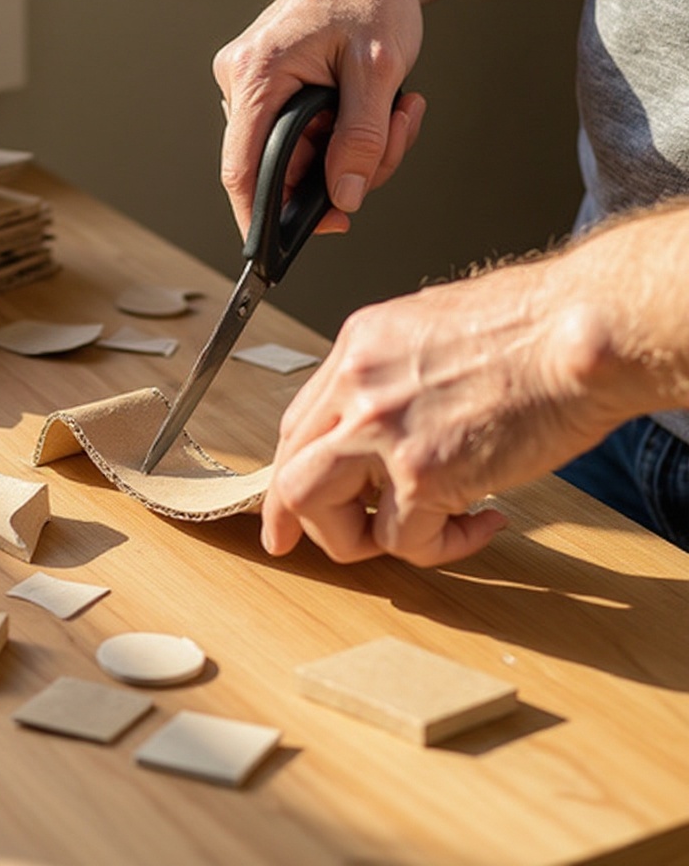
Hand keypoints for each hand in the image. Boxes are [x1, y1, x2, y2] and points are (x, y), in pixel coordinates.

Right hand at [213, 0, 425, 236]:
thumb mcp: (379, 70)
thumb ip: (362, 138)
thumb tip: (345, 196)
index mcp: (256, 75)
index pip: (242, 171)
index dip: (258, 219)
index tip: (277, 250)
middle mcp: (243, 84)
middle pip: (279, 169)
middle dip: (340, 173)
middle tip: (389, 146)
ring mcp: (255, 88)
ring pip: (299, 158)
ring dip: (352, 152)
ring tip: (394, 113)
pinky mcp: (272, 91)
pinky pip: (304, 139)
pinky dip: (344, 137)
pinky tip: (374, 109)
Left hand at [261, 260, 625, 565]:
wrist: (586, 331)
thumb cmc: (535, 324)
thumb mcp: (431, 329)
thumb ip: (393, 376)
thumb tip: (387, 424)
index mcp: (357, 349)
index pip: (297, 426)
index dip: (288, 472)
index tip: (284, 508)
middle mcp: (357, 388)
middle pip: (290, 472)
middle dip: (294, 520)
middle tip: (298, 546)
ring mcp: (383, 431)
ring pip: (320, 512)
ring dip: (361, 540)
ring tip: (420, 531)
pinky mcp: (424, 474)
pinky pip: (406, 541)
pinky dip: (444, 546)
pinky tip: (486, 519)